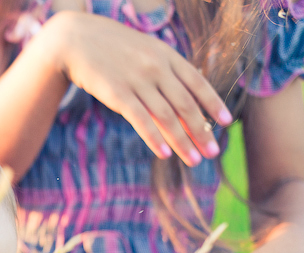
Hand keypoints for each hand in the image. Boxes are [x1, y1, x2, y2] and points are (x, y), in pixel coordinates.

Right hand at [36, 11, 230, 166]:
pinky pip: (141, 120)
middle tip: (212, 152)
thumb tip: (182, 95)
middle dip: (201, 131)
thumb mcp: (144, 50)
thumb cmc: (111, 48)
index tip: (227, 122)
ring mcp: (137, 81)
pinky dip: (155, 139)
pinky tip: (165, 154)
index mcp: (167, 56)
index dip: (213, 103)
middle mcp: (156, 68)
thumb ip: (164, 69)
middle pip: (185, 105)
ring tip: (194, 160)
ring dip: (182, 141)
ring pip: (167, 117)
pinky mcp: (117, 94)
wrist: (76, 40)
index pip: (197, 83)